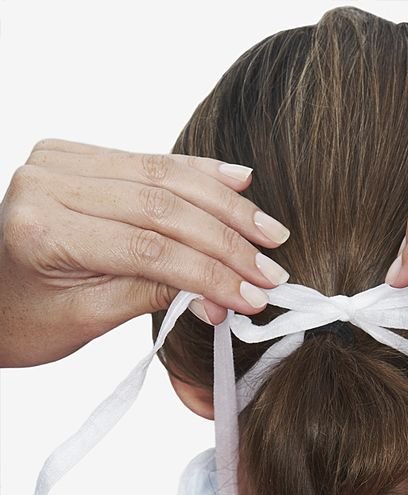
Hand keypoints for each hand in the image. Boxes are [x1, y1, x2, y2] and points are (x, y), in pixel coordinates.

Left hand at [0, 139, 290, 367]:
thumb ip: (155, 295)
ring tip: (268, 232)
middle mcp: (47, 182)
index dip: (210, 272)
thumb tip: (227, 297)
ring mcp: (60, 160)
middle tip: (270, 270)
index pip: (147, 248)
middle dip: (226, 241)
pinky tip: (238, 180)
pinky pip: (149, 160)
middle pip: (160, 207)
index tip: (253, 296)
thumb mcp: (89, 318)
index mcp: (43, 230)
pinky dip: (197, 174)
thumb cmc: (28, 319)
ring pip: (162, 177)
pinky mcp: (75, 154)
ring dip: (223, 206)